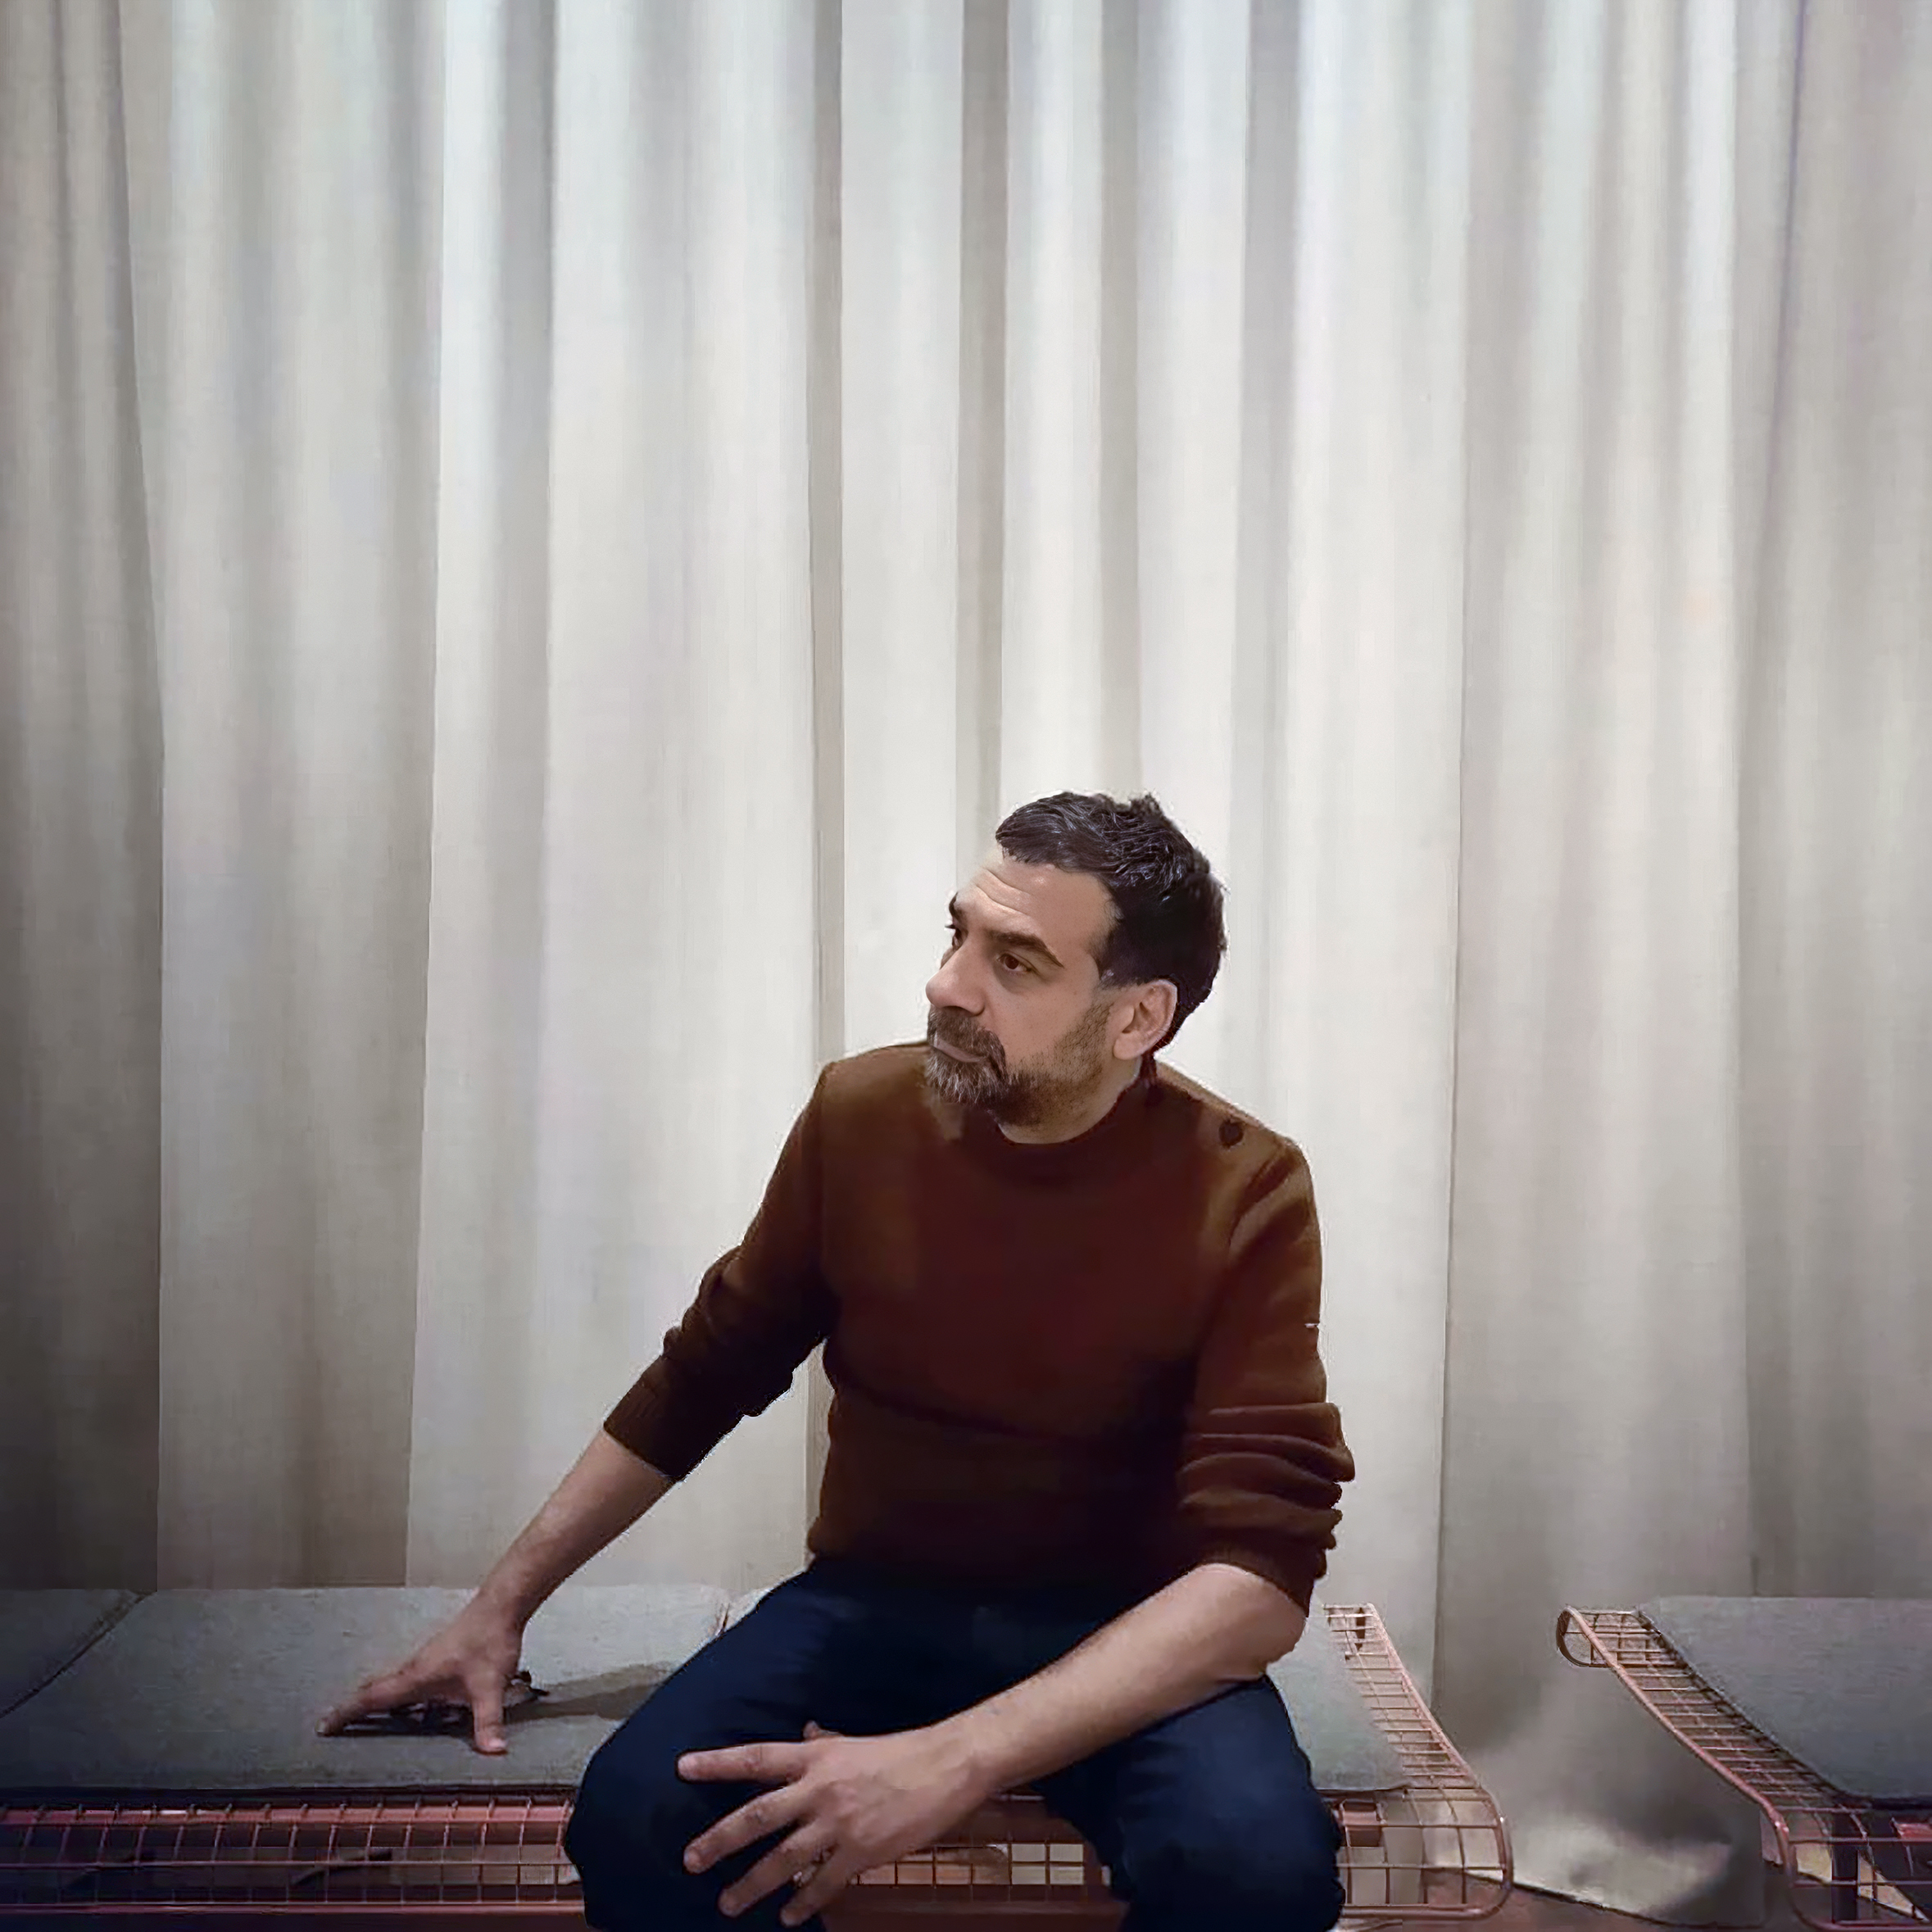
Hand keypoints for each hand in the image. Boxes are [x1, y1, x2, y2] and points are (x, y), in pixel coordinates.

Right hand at [315, 1599, 525, 1754]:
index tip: (322, 1726)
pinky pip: (411, 1679)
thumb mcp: (489, 1687)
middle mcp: (415, 1667)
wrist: (501, 1607)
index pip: (372, 1697)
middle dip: (355, 1709)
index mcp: (417, 1676)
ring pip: (394, 1684)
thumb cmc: (489, 1643)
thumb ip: (487, 1721)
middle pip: (377, 1690)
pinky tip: (414, 1703)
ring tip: (366, 1720)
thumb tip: (492, 1752)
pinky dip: (401, 1693)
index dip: (347, 1713)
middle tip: (335, 1725)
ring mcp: (427, 1660)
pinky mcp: (440, 1657)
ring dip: (378, 1700)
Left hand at [679, 1720, 992, 1925]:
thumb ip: (824, 1743)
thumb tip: (804, 1734)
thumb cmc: (900, 1751)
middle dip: (720, 1840)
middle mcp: (819, 1788)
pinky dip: (804, 1903)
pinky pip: (823, 1884)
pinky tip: (789, 1917)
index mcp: (816, 1756)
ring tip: (727, 1903)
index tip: (682, 1768)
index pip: (757, 1758)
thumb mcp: (853, 1741)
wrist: (945, 1766)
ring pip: (783, 1859)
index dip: (718, 1763)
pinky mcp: (861, 1852)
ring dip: (752, 1884)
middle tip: (690, 1860)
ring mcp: (838, 1823)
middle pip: (758, 1815)